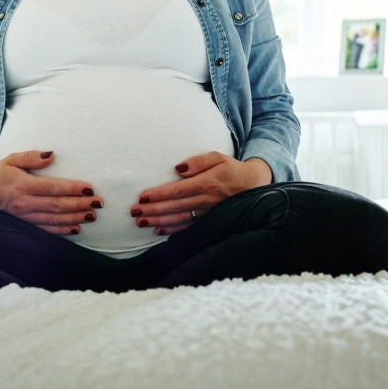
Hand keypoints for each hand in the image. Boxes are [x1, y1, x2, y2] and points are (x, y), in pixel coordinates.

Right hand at [0, 151, 102, 235]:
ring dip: (75, 218)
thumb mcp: (11, 159)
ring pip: (54, 219)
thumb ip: (31, 157)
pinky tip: (76, 228)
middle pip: (57, 206)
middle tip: (99, 203)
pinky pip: (46, 230)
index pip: (53, 188)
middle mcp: (26, 203)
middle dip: (79, 205)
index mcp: (24, 185)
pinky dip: (62, 230)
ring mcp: (26, 216)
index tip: (90, 188)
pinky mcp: (26, 224)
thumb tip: (52, 155)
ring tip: (92, 215)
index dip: (72, 189)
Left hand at [131, 152, 271, 235]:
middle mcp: (206, 201)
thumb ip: (198, 161)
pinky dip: (173, 231)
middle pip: (174, 207)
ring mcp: (208, 213)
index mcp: (206, 183)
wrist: (254, 185)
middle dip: (153, 210)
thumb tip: (178, 169)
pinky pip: (188, 227)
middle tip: (134, 212)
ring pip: (179, 219)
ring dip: (159, 222)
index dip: (158, 195)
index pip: (177, 191)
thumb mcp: (218, 157)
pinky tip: (159, 231)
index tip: (142, 197)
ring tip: (141, 222)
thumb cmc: (231, 168)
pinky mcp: (209, 220)